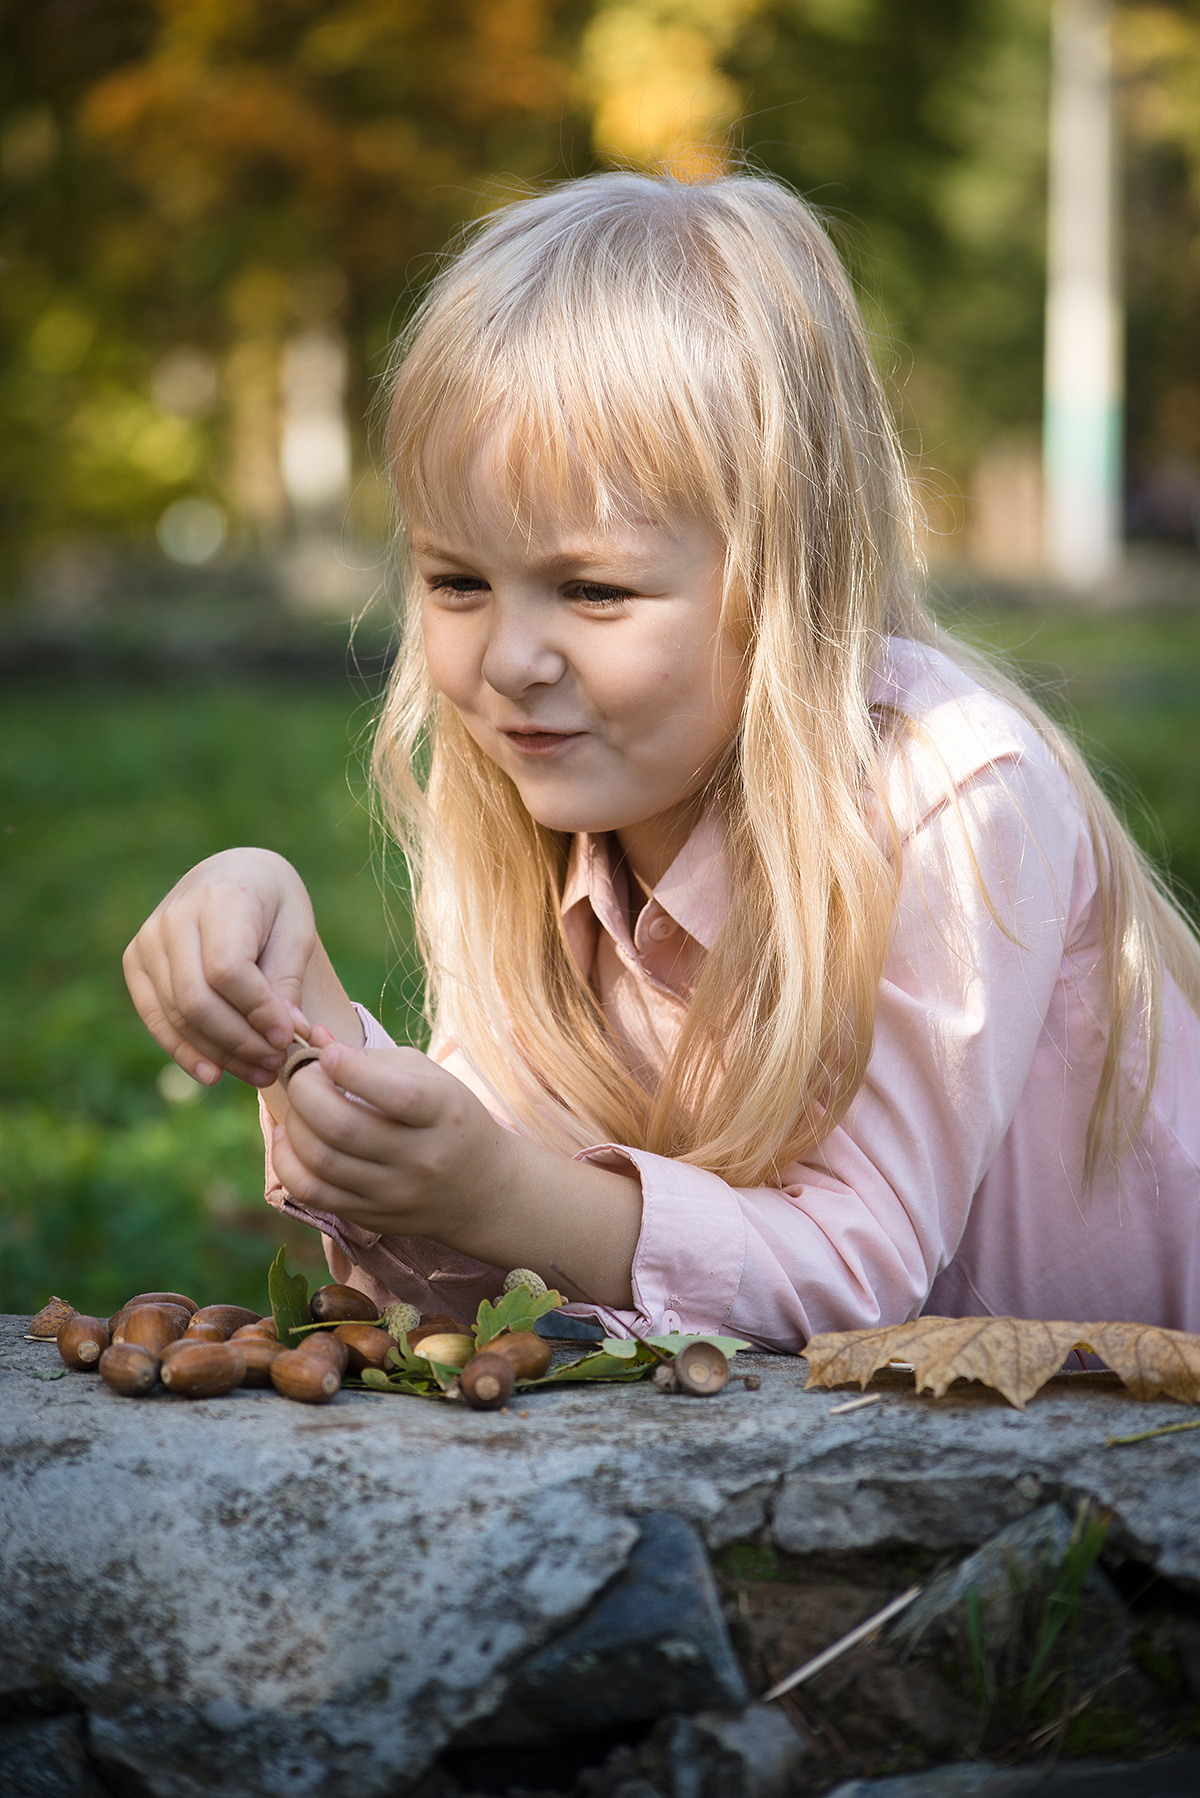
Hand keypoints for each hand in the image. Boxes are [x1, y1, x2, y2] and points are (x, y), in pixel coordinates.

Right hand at [124, 848, 317, 1086]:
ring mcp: (149, 939)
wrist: (234, 874)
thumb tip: (283, 1036)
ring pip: (178, 1014)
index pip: (228, 969)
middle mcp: (175, 916)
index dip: (257, 1011)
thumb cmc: (274, 904)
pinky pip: (156, 1016)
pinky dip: (185, 1050)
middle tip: (276, 1064)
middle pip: (198, 999)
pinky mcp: (137, 961)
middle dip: (240, 1041)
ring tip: (261, 1073)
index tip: (288, 1037)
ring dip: (220, 1053)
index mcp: (222, 897)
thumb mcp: (296, 931)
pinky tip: (214, 1074)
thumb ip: (286, 981)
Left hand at [270, 1036, 500, 1238]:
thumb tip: (314, 1037)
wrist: (483, 1190)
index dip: (350, 1070)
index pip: (395, 1095)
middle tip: (301, 1075)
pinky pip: (311, 1193)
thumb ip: (374, 1059)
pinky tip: (290, 1138)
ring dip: (294, 1123)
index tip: (329, 1054)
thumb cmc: (450, 1118)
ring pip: (320, 1161)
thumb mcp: (430, 1078)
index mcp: (444, 1112)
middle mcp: (421, 1158)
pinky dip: (287, 1162)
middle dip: (305, 1091)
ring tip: (297, 1105)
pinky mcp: (371, 1216)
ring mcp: (395, 1193)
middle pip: (343, 1127)